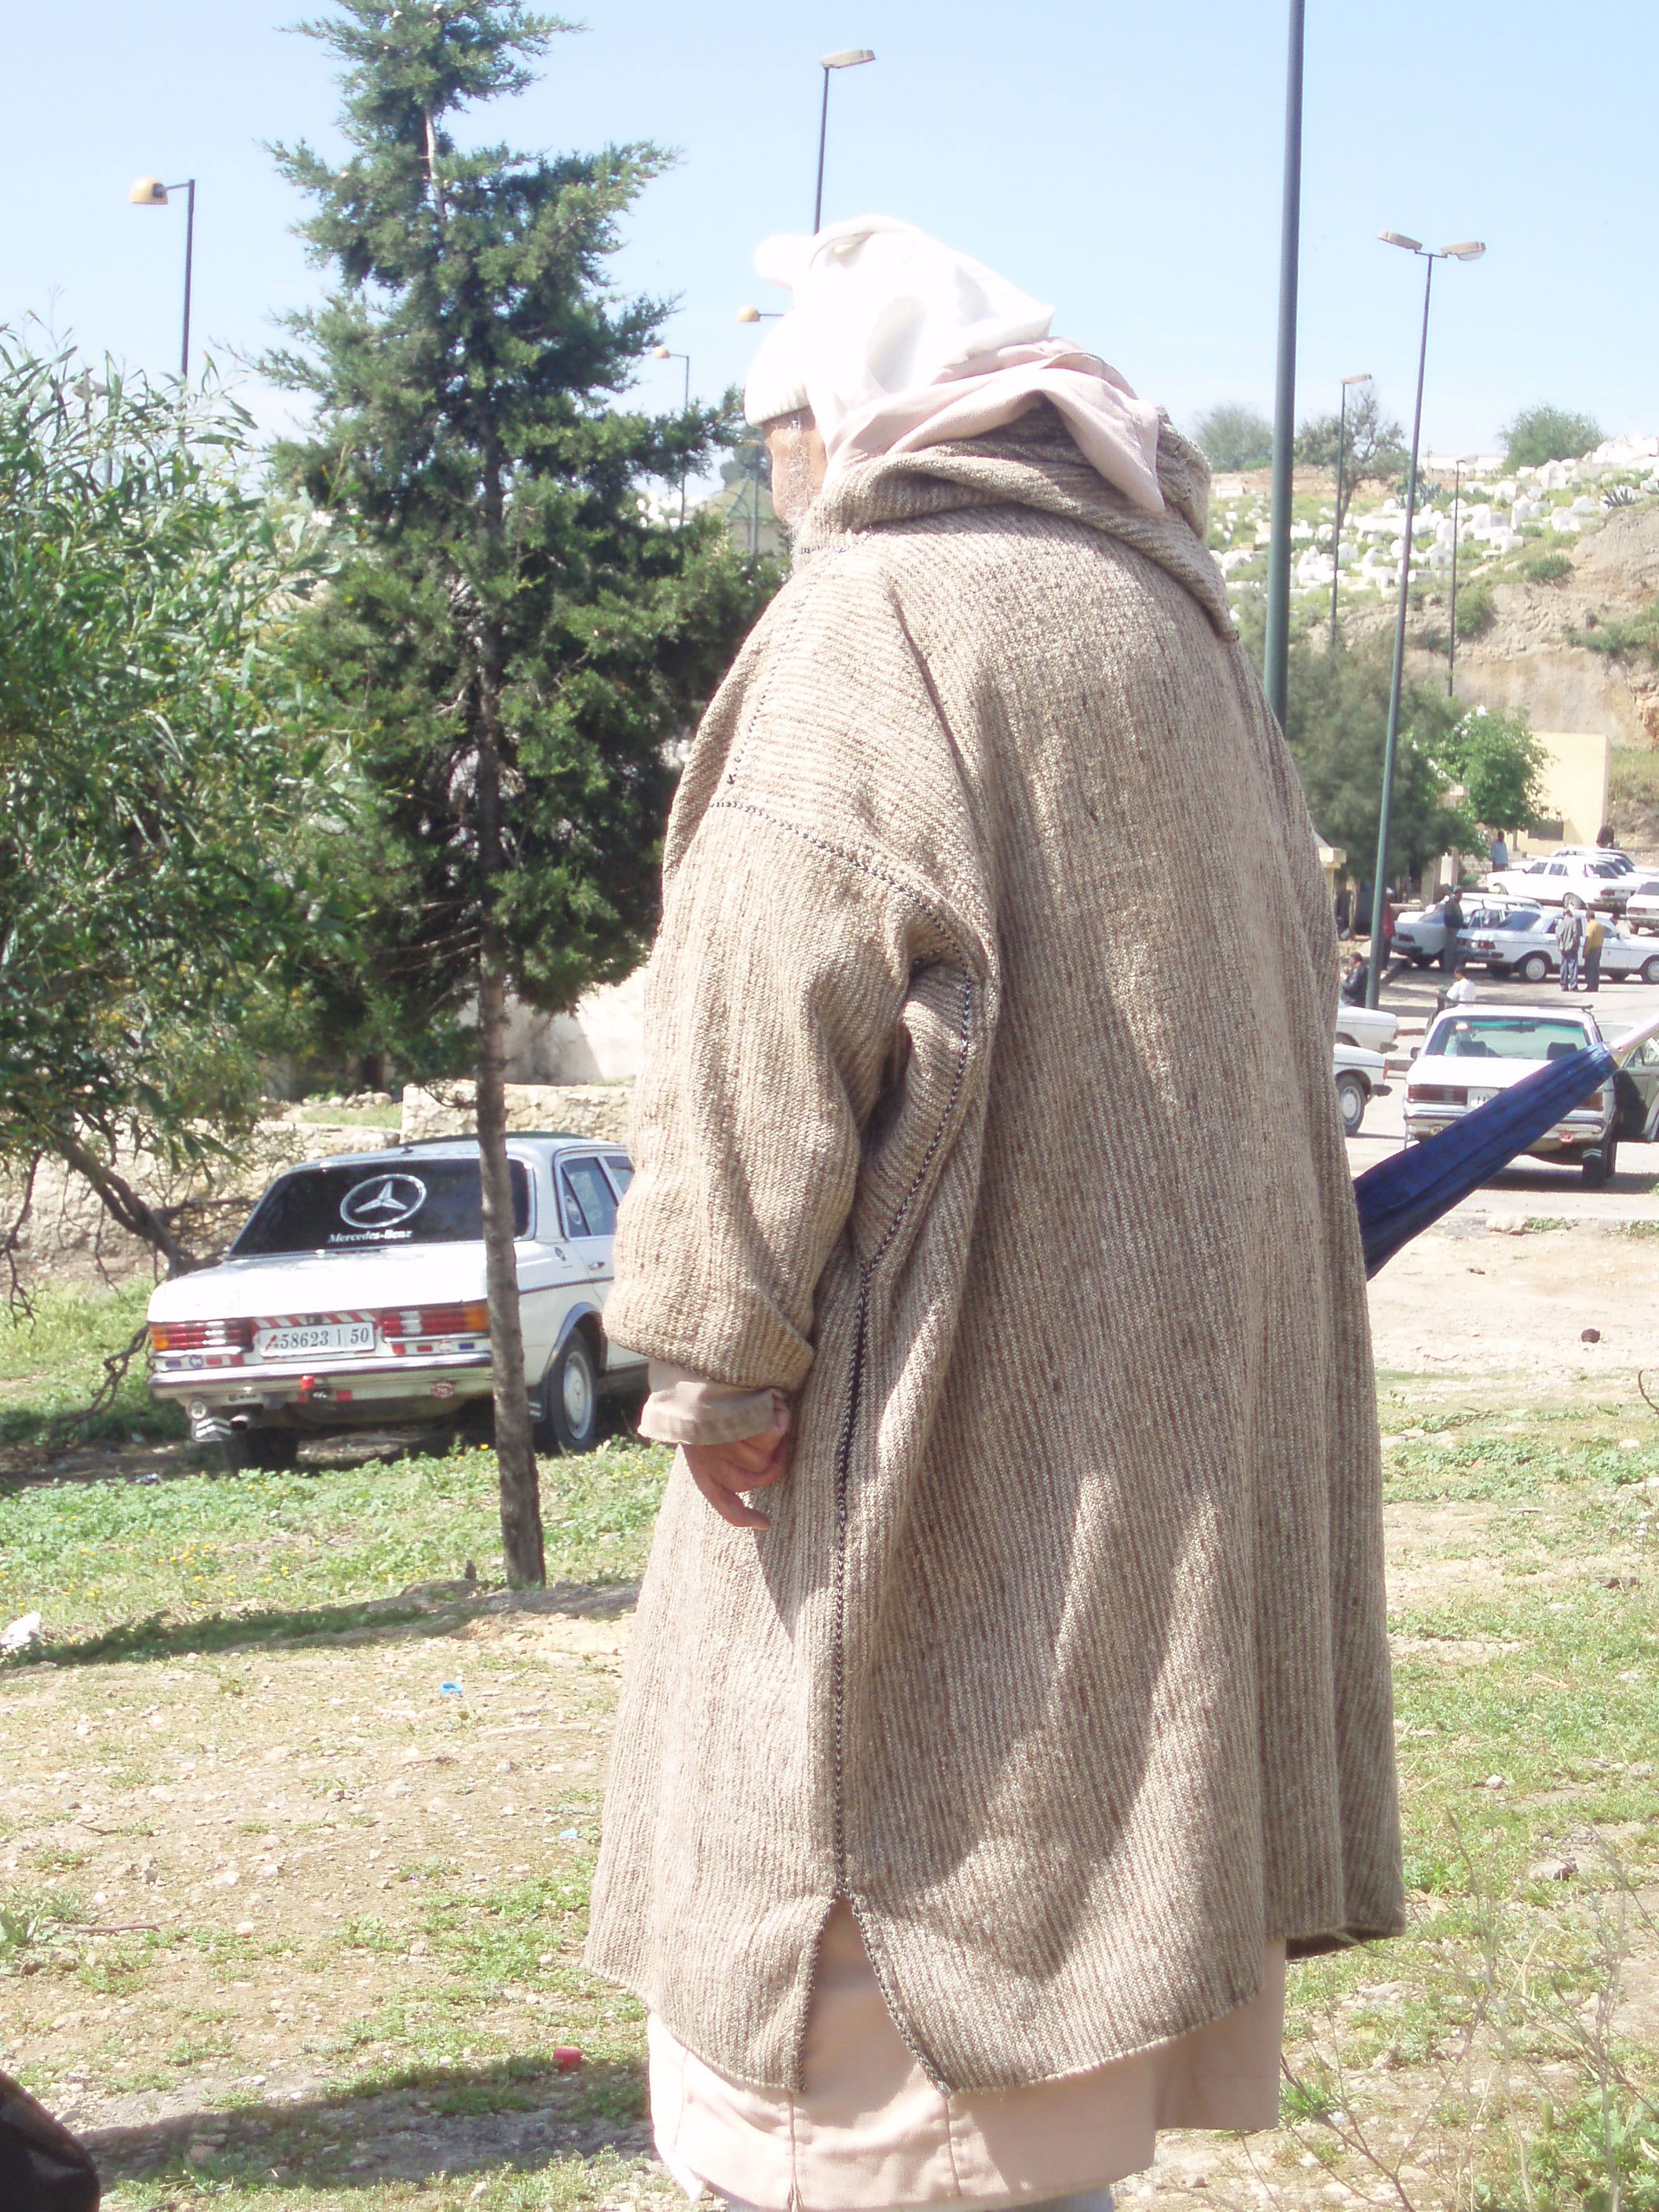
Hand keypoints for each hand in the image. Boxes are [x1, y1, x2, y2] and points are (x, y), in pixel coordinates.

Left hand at [683, 1403, 790, 1530]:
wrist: (695, 1370)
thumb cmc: (700, 1395)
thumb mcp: (701, 1428)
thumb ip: (720, 1449)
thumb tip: (757, 1462)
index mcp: (700, 1465)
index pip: (723, 1503)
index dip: (744, 1517)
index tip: (766, 1524)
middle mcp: (713, 1463)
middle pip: (757, 1480)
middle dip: (774, 1464)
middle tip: (780, 1440)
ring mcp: (730, 1449)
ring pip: (768, 1458)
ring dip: (775, 1435)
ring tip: (768, 1407)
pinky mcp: (744, 1431)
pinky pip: (774, 1435)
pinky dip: (780, 1416)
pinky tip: (771, 1401)